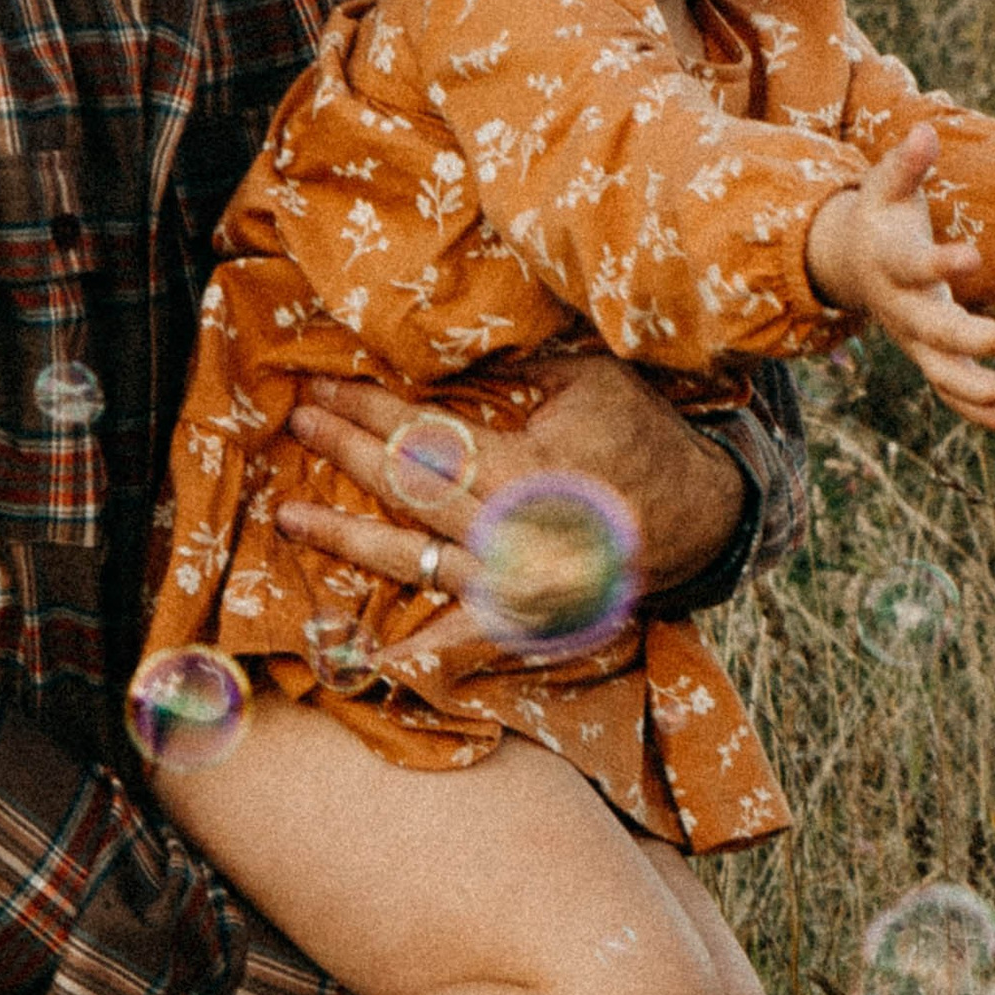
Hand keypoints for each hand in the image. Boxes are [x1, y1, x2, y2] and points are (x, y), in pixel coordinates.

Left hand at [273, 350, 742, 598]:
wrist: (704, 518)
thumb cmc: (643, 436)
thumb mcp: (590, 379)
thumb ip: (516, 369)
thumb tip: (440, 345)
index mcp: (528, 472)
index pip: (425, 435)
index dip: (368, 408)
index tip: (323, 386)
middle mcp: (514, 535)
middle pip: (408, 491)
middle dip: (345, 451)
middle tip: (298, 421)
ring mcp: (517, 585)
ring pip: (415, 561)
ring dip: (347, 538)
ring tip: (291, 514)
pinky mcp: (526, 617)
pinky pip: (459, 631)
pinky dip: (413, 643)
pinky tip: (362, 649)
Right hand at [803, 126, 994, 434]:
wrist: (851, 261)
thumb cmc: (881, 214)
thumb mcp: (886, 184)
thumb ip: (907, 164)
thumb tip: (924, 131)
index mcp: (893, 264)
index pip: (915, 268)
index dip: (940, 263)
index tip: (973, 257)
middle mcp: (902, 312)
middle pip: (941, 335)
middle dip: (988, 342)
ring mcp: (914, 341)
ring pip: (948, 378)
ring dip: (992, 394)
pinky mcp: (927, 358)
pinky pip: (952, 395)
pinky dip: (982, 413)